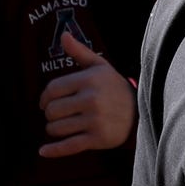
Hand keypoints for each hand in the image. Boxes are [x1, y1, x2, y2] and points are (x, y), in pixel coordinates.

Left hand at [36, 32, 136, 157]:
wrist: (140, 112)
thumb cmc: (114, 87)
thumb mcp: (99, 67)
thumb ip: (79, 52)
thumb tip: (63, 34)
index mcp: (89, 80)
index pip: (52, 90)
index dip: (44, 98)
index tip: (45, 103)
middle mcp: (92, 99)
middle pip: (52, 110)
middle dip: (49, 114)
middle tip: (56, 115)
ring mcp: (95, 120)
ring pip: (57, 128)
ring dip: (53, 129)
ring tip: (60, 126)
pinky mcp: (98, 139)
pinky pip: (69, 146)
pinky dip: (54, 150)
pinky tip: (43, 151)